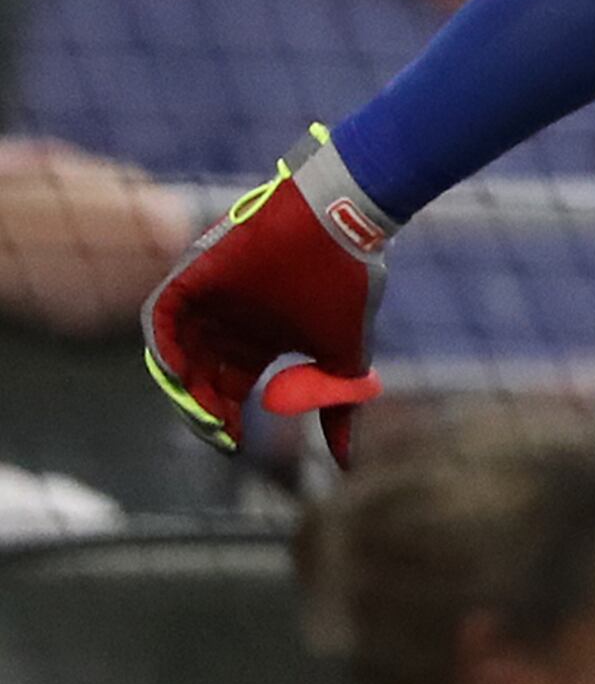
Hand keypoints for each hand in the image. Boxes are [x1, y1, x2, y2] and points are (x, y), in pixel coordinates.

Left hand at [140, 126, 390, 461]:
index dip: (230, 419)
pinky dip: (162, 346)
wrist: (343, 221)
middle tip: (219, 432)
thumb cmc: (346, 285)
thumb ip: (338, 407)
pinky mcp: (192, 276)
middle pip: (198, 377)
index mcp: (260, 341)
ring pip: (175, 351)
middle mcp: (229, 324)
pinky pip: (160, 316)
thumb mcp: (346, 358)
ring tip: (200, 409)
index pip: (230, 389)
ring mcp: (208, 300)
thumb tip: (345, 462)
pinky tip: (179, 372)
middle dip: (204, 410)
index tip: (238, 444)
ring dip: (181, 385)